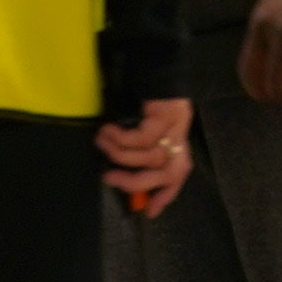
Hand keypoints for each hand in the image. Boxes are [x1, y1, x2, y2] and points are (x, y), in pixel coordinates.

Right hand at [96, 97, 195, 216]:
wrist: (154, 68)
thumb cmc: (144, 102)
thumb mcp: (142, 131)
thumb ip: (139, 153)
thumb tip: (119, 176)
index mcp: (177, 147)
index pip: (177, 178)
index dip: (165, 196)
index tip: (150, 212)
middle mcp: (180, 140)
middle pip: (166, 174)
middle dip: (135, 182)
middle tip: (108, 178)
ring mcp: (177, 128)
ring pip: (150, 157)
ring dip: (120, 154)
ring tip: (101, 143)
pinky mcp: (167, 116)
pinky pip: (142, 138)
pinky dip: (120, 138)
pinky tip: (107, 130)